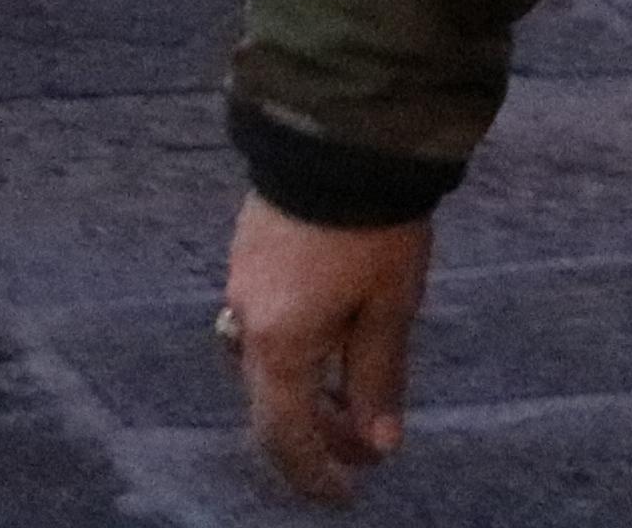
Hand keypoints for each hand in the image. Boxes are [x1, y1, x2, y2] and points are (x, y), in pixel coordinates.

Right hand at [225, 200, 432, 505]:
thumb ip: (379, 379)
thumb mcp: (390, 307)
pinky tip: (336, 340)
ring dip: (309, 390)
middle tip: (366, 445)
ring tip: (358, 394)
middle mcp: (248, 324)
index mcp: (280, 346)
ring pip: (270, 365)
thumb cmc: (374, 227)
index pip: (286, 436)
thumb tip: (378, 445)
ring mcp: (242, 287)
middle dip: (319, 434)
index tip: (345, 494)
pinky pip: (267, 328)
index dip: (314, 473)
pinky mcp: (250, 256)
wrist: (340, 138)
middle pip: (274, 403)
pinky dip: (298, 352)